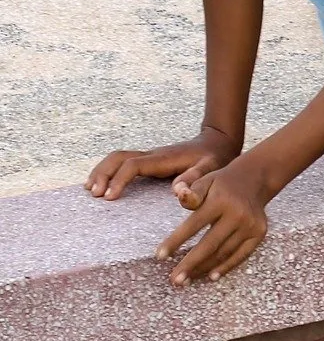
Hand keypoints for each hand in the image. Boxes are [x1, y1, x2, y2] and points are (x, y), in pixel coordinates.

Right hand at [86, 125, 239, 202]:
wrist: (218, 142)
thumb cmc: (214, 158)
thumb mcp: (211, 168)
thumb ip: (195, 179)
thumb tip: (176, 191)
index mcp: (164, 159)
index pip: (134, 165)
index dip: (120, 180)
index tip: (110, 198)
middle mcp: (153, 155)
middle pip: (119, 157)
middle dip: (103, 173)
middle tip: (93, 194)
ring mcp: (149, 157)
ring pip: (117, 158)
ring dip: (101, 171)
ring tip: (89, 190)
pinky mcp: (149, 161)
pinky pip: (122, 163)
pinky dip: (107, 171)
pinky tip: (99, 185)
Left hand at [155, 156, 275, 285]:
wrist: (256, 179)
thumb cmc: (222, 183)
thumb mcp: (205, 181)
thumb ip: (191, 192)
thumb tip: (180, 195)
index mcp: (220, 200)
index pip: (194, 224)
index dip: (175, 241)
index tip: (159, 256)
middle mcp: (238, 213)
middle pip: (210, 244)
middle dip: (190, 264)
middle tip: (174, 280)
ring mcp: (250, 225)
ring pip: (224, 252)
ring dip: (204, 268)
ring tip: (186, 280)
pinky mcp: (259, 233)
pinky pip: (241, 254)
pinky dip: (226, 267)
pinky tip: (212, 276)